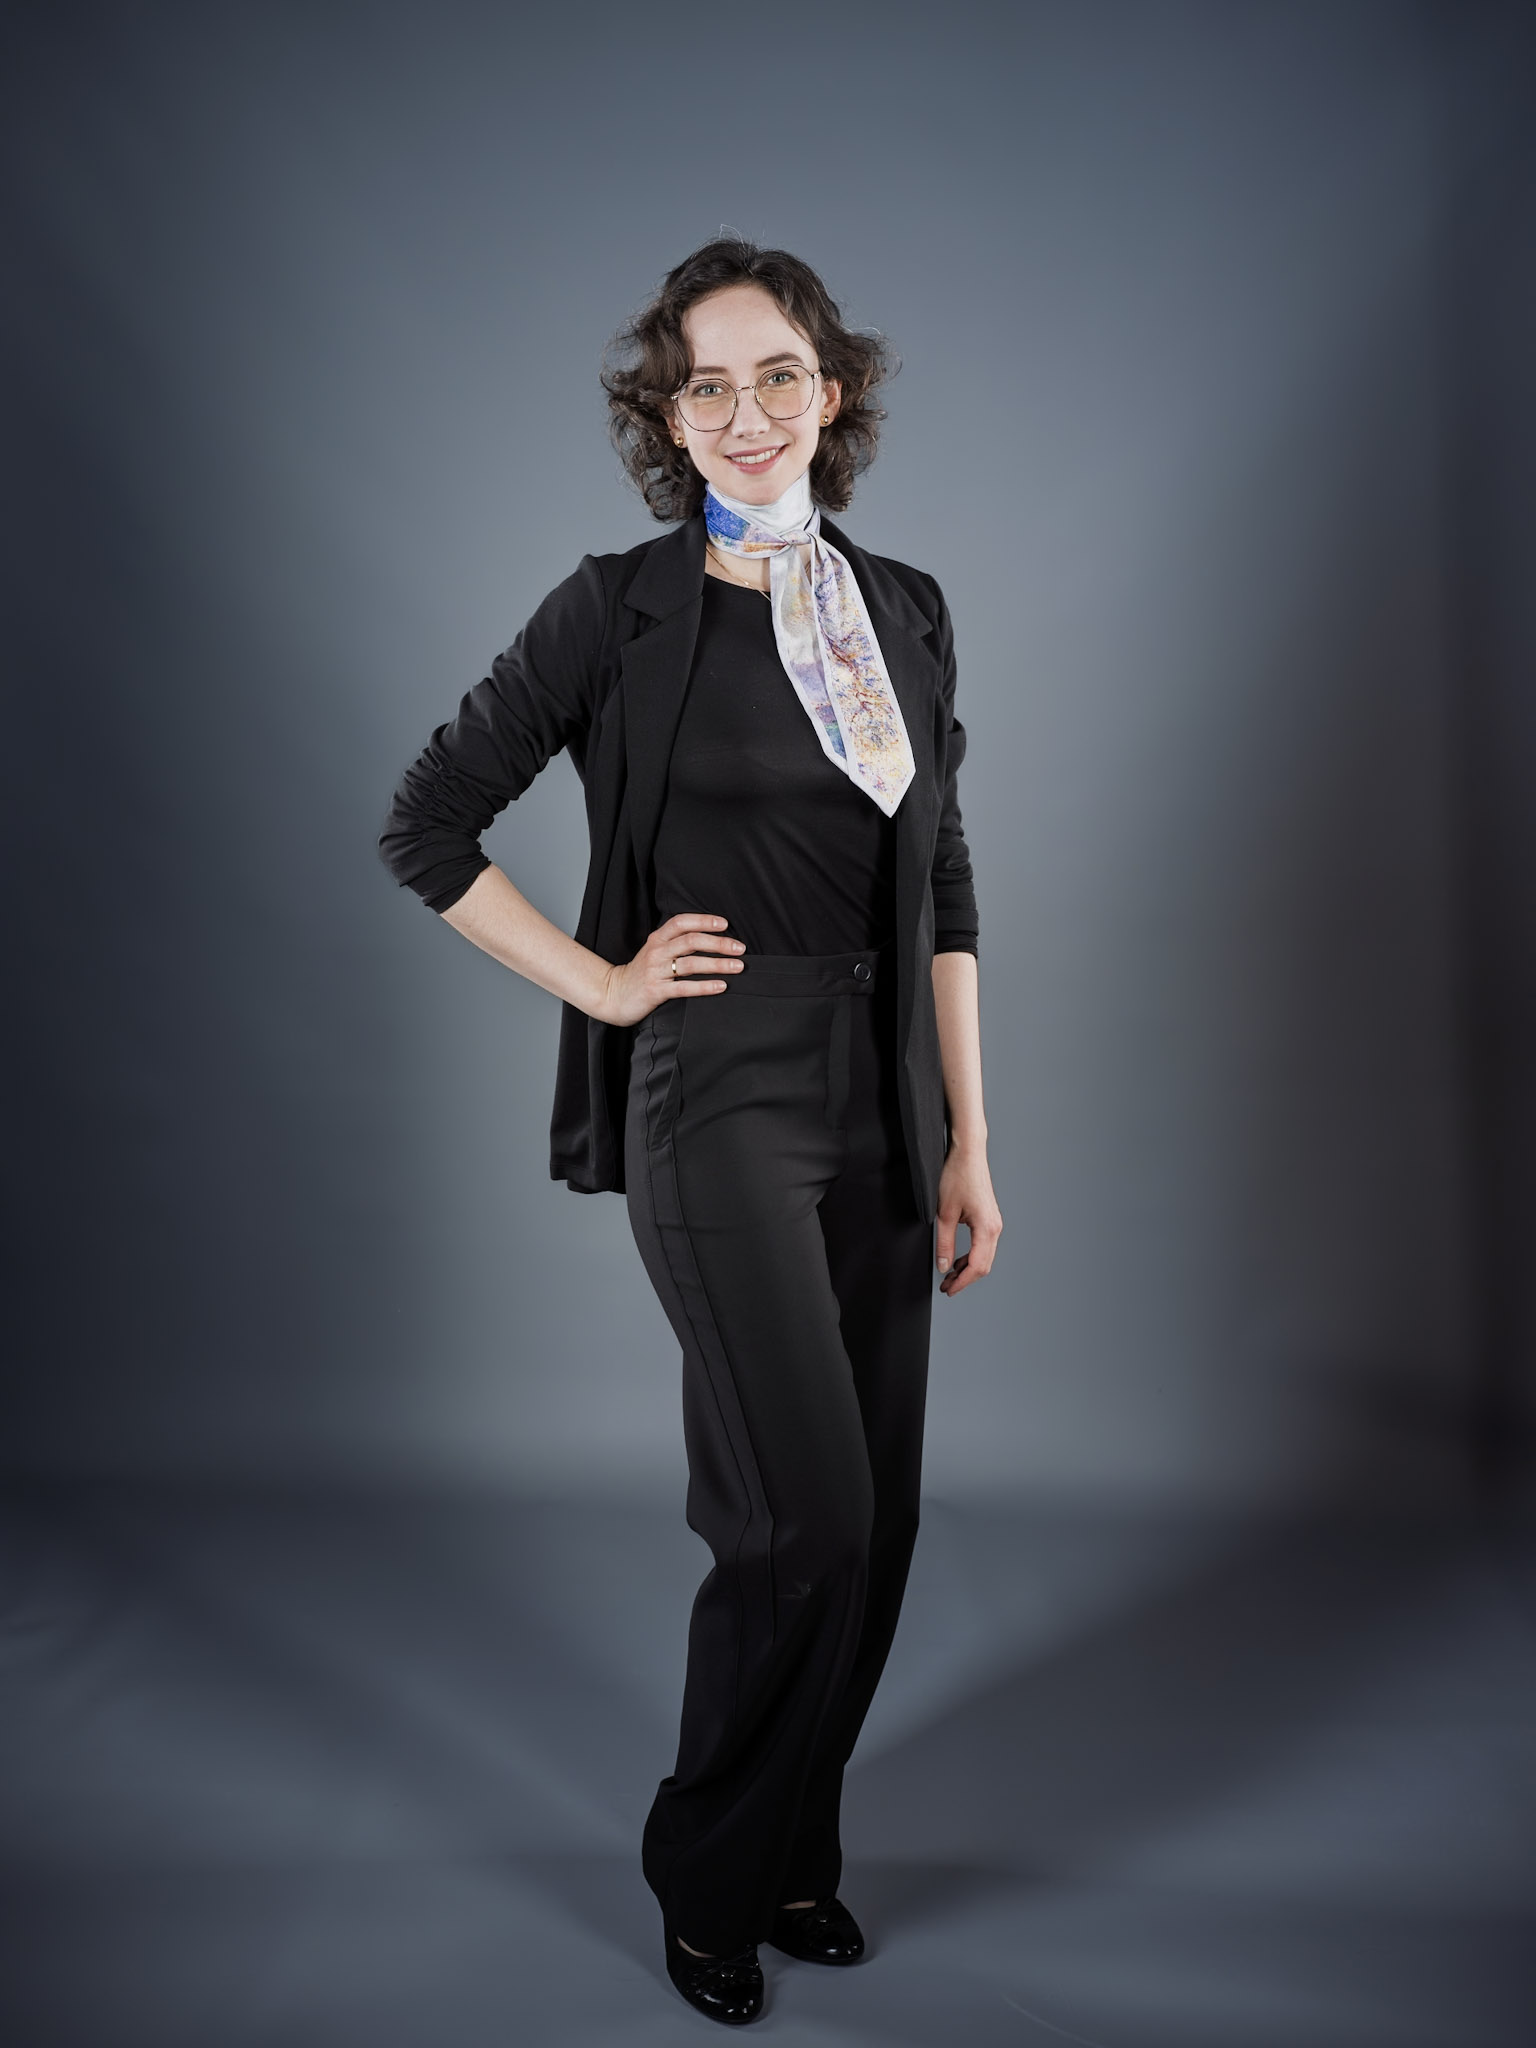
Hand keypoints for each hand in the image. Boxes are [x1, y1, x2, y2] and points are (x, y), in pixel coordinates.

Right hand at [599, 913, 744, 1026]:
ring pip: (691, 963)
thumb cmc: (640, 974)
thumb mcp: (654, 952)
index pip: (682, 922)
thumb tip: (708, 938)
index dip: (704, 920)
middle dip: (719, 943)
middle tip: (740, 948)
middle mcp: (657, 951)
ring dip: (718, 964)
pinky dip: (705, 986)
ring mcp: (656, 971)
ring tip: (737, 967)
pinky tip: (721, 986)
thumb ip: (675, 944)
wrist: (613, 994)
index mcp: (657, 939)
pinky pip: (684, 987)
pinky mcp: (656, 991)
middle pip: (691, 941)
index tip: (725, 924)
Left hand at [935, 1144, 1001, 1296]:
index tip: (948, 1290)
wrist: (968, 1154)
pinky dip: (971, 1256)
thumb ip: (944, 1243)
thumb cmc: (957, 1177)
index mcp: (986, 1229)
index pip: (976, 1267)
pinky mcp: (989, 1218)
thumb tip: (943, 1266)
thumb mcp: (944, 1213)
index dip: (961, 1282)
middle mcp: (995, 1228)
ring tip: (948, 1275)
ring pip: (985, 1256)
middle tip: (946, 1286)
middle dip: (965, 1279)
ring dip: (967, 1269)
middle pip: (984, 1265)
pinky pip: (984, 1245)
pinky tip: (957, 1259)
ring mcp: (994, 1223)